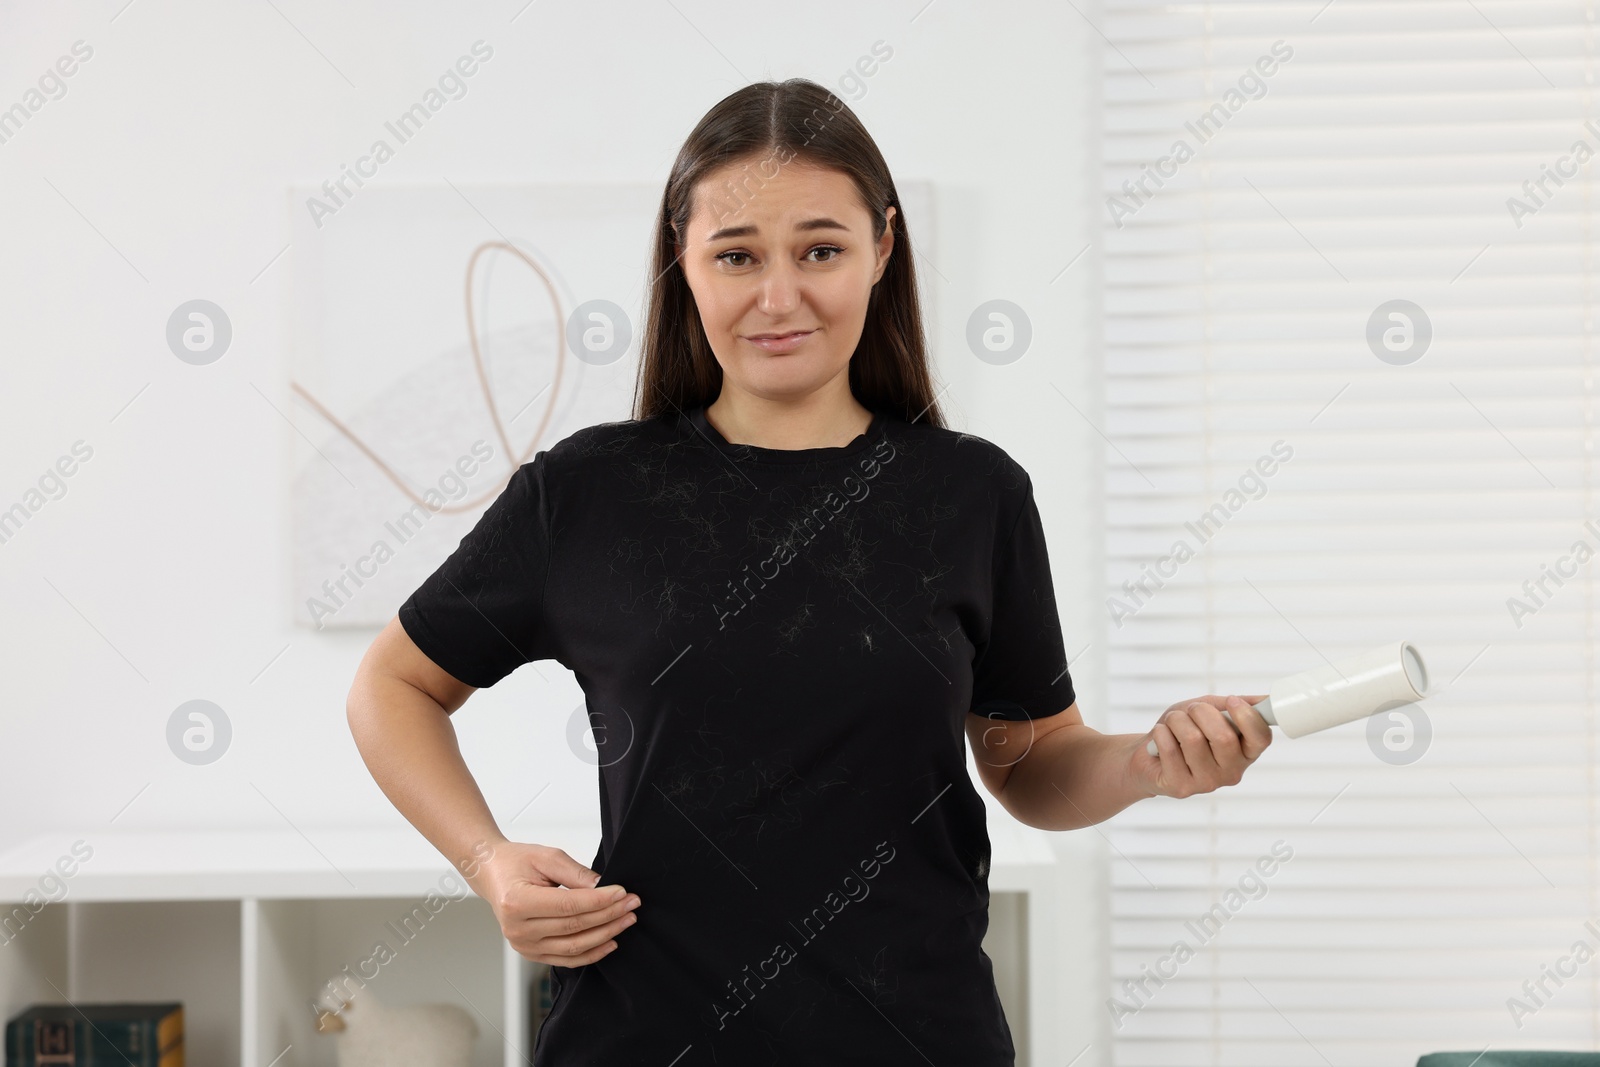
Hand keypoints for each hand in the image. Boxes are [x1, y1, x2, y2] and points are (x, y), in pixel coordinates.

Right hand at [469, 841, 641, 965]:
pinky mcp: (532, 954)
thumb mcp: (547, 857)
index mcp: (517, 902)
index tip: (623, 893)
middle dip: (609, 915)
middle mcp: (518, 930)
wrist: (493, 875)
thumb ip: (576, 873)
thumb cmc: (517, 862)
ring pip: (574, 947)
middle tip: (632, 903)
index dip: (599, 901)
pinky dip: (591, 953)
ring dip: (605, 934)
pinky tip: (611, 941)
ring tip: (627, 920)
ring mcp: (524, 946)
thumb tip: (604, 887)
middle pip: (574, 927)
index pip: (568, 906)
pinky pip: (567, 959)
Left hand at [1130, 694, 1271, 797]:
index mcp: (1245, 752)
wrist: (1147, 754)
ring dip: (1177, 720)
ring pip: (1193, 739)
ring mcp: (1207, 783)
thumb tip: (1264, 700)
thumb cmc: (1182, 729)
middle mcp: (1232, 772)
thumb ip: (1233, 705)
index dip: (1248, 717)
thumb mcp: (1209, 710)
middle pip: (1223, 737)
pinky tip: (1161, 738)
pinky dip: (1161, 733)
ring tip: (1172, 723)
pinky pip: (1170, 749)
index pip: (1261, 738)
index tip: (1232, 701)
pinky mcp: (1181, 787)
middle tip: (1191, 711)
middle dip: (1201, 712)